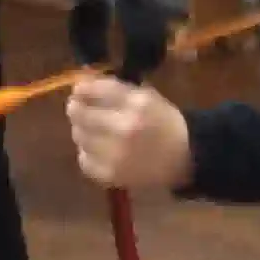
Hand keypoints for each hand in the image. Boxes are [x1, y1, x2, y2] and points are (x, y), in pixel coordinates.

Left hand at [69, 76, 193, 190]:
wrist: (184, 158)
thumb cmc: (164, 123)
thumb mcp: (147, 97)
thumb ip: (116, 89)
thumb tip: (84, 84)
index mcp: (137, 105)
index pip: (98, 90)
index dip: (82, 88)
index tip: (77, 89)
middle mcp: (124, 128)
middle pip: (81, 114)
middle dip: (75, 108)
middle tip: (75, 108)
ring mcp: (116, 154)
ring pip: (80, 136)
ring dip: (81, 131)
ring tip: (90, 130)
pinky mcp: (111, 175)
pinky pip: (84, 160)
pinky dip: (87, 153)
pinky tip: (97, 150)